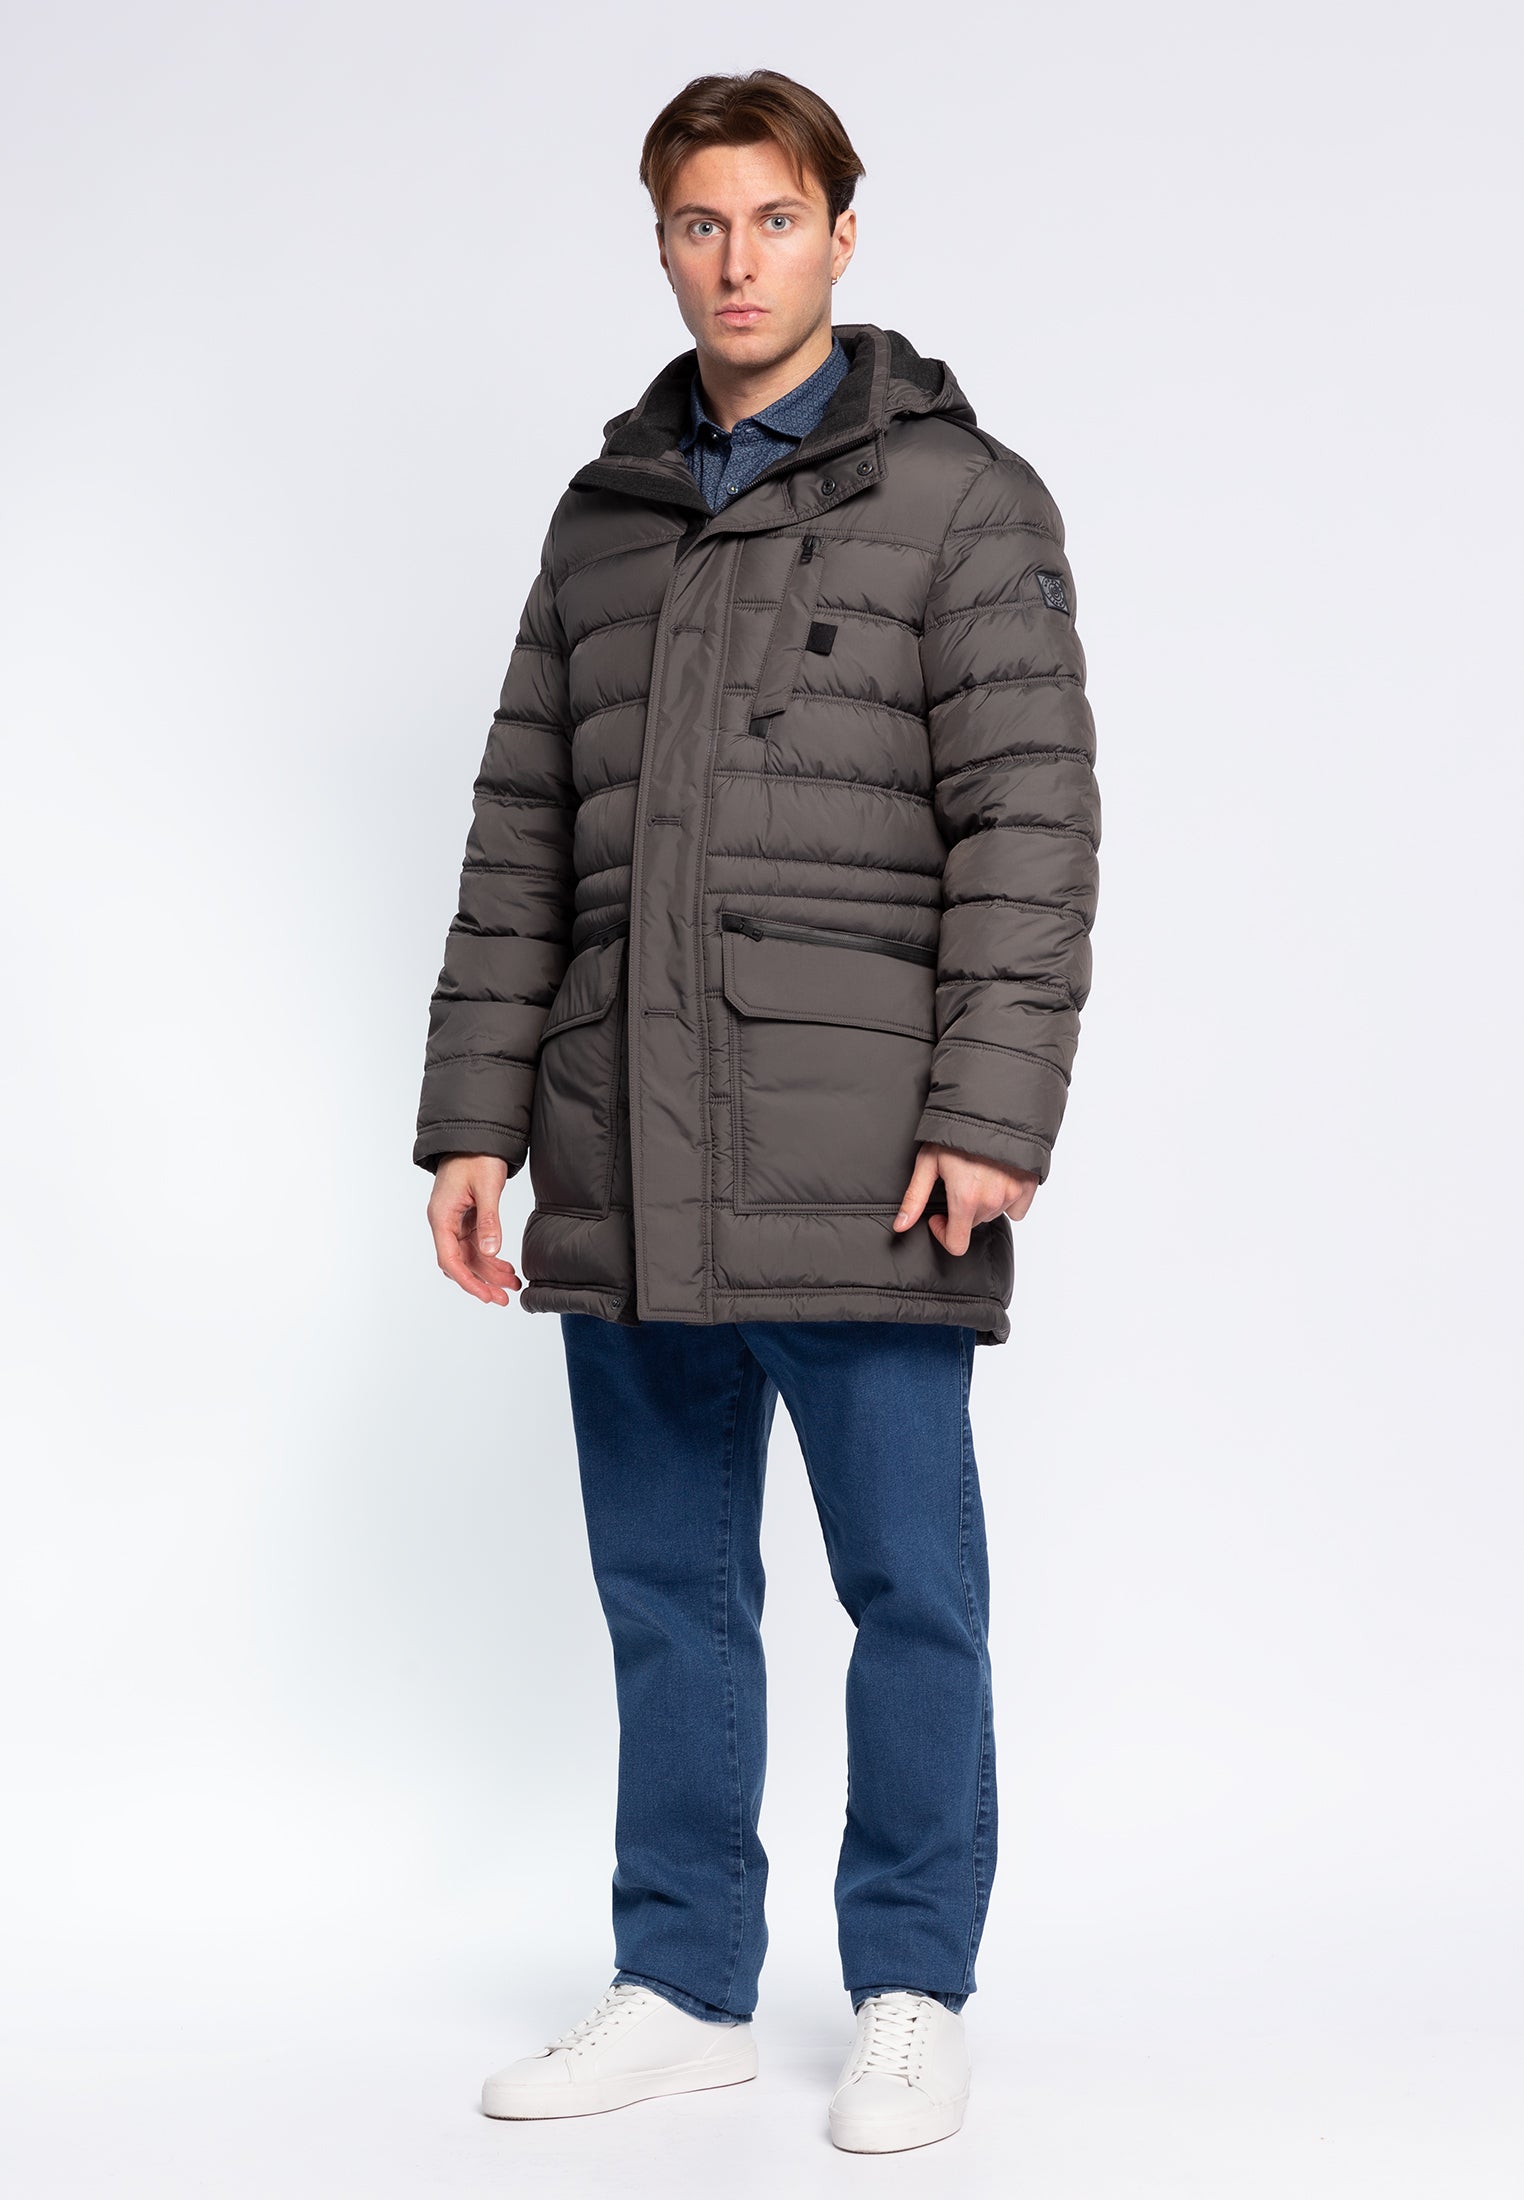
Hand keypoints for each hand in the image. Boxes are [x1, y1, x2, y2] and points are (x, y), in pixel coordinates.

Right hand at [427, 1155, 519, 1304]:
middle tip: (504, 1298)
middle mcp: (444, 1222)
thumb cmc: (477, 1156)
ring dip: (489, 1272)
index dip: (468, 1281)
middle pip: (459, 1262)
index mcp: (442, 1217)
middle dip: (481, 1282)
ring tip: (512, 1285)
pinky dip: (490, 1257)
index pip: (450, 1259)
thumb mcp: (486, 1187)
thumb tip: (491, 1251)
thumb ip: (489, 1220)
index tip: (486, 1295)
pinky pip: (475, 1245)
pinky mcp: (465, 1218)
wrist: (476, 1135)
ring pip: (469, 1256)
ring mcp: (454, 1221)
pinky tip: (506, 1267)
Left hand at [893, 1142, 1039, 1255]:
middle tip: (957, 1183)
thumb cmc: (957, 1128)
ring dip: (983, 1203)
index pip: (957, 1244)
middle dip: (961, 1210)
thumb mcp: (928, 1161)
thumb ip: (914, 1198)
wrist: (992, 1105)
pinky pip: (1016, 1208)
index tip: (939, 1215)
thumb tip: (901, 1225)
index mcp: (966, 1198)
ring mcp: (1012, 1193)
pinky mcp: (1029, 1185)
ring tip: (977, 1174)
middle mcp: (992, 1200)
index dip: (943, 1233)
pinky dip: (1006, 1199)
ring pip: (993, 1214)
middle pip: (973, 1224)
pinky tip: (996, 1178)